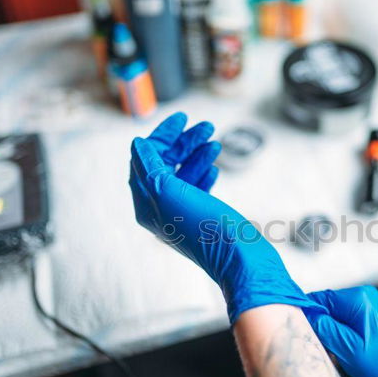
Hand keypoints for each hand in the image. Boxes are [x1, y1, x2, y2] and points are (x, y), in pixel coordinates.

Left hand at [129, 112, 323, 323]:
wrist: (240, 257)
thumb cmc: (206, 227)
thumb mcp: (171, 191)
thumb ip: (150, 166)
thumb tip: (138, 145)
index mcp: (147, 204)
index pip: (145, 160)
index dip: (162, 136)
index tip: (183, 119)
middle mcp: (160, 210)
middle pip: (165, 164)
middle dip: (184, 143)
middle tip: (206, 127)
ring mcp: (182, 214)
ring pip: (184, 174)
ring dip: (198, 154)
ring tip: (216, 142)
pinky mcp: (202, 218)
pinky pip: (198, 188)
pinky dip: (205, 173)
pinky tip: (215, 167)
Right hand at [306, 286, 377, 376]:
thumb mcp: (351, 351)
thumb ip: (326, 329)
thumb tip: (306, 315)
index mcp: (358, 298)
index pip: (317, 298)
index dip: (306, 316)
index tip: (302, 335)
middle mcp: (368, 298)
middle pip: (329, 309)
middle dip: (322, 330)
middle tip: (326, 353)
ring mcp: (377, 311)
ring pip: (341, 321)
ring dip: (335, 339)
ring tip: (342, 360)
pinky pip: (355, 328)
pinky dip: (348, 342)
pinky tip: (354, 360)